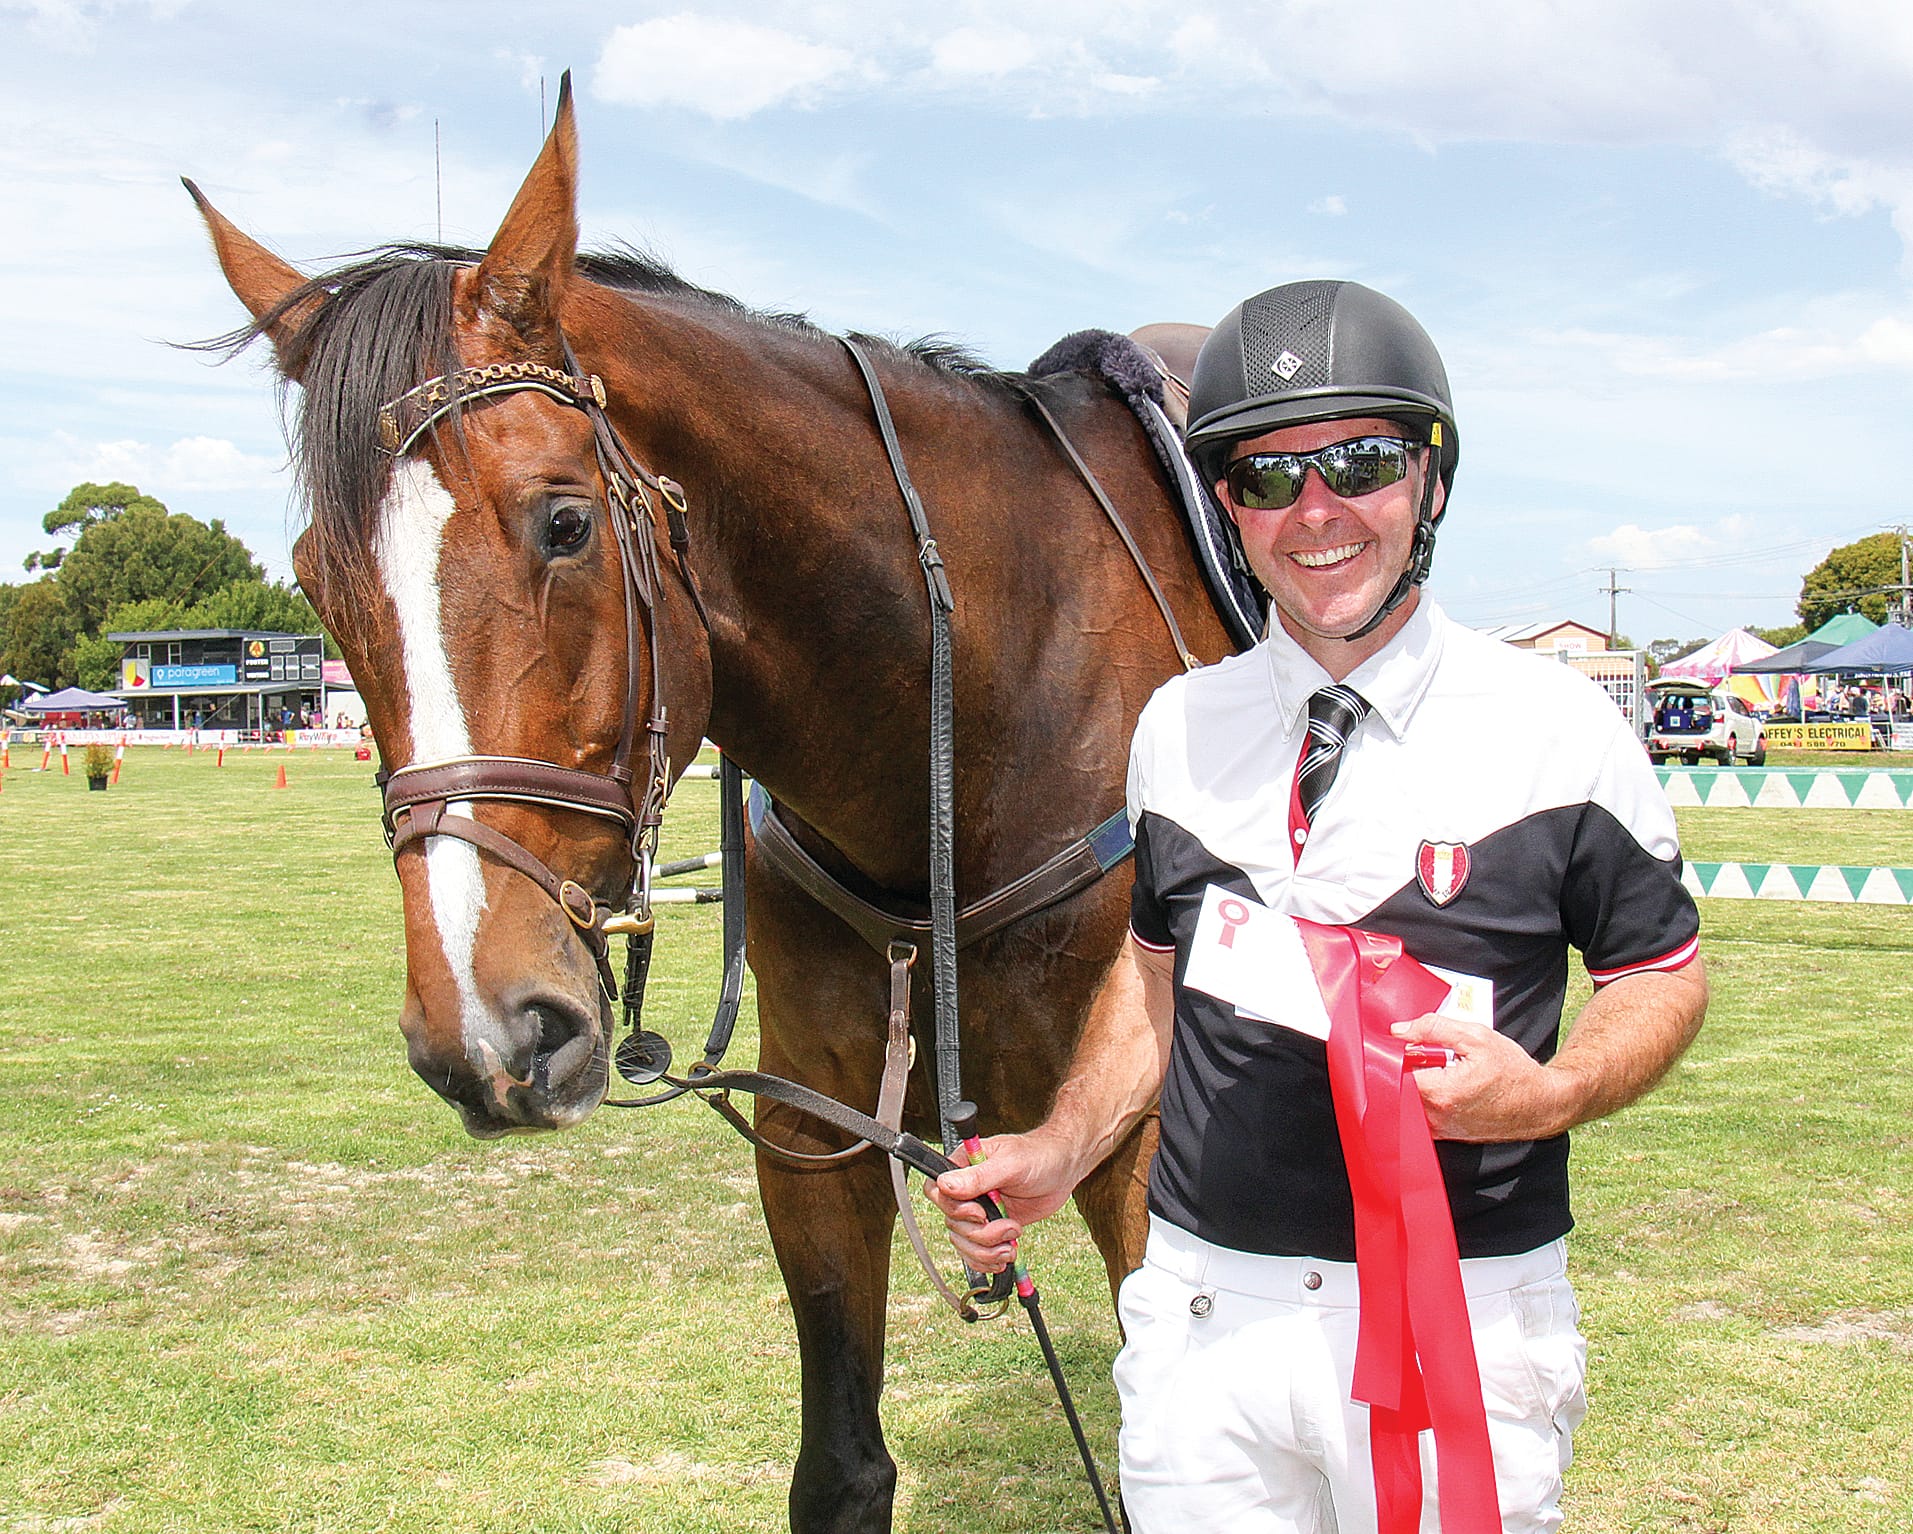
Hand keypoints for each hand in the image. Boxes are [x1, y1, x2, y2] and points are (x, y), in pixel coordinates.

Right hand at [925, 1129, 1082, 1272]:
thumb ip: (978, 1177)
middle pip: (952, 1223)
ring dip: (987, 1251)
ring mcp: (978, 1211)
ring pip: (963, 1242)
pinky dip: (988, 1261)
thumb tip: (945, 1184)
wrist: (1063, 1170)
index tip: (980, 1213)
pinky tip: (1006, 1257)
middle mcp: (966, 1190)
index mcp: (963, 1166)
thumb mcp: (1010, 1164)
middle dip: (981, 1234)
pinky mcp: (992, 1228)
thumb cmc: (1037, 1156)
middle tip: (1010, 1227)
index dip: (953, 1208)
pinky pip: (976, 1252)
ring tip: (1011, 1245)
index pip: (936, 1191)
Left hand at [1390, 1014, 1576, 1141]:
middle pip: (1396, 1087)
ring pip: (1405, 1102)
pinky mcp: (1444, 1135)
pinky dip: (1419, 1098)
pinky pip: (1417, 1114)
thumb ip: (1433, 1029)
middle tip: (1415, 1051)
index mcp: (1441, 1091)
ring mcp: (1439, 1129)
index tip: (1399, 1042)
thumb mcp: (1476, 1037)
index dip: (1391, 1054)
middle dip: (1399, 1066)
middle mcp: (1436, 1116)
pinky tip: (1435, 1082)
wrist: (1539, 1104)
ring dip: (1409, 1082)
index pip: (1393, 1072)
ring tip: (1428, 1066)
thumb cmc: (1513, 1071)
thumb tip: (1398, 1030)